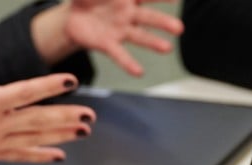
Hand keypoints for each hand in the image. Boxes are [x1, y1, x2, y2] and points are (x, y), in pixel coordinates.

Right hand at [0, 28, 95, 164]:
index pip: (24, 93)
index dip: (49, 86)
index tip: (69, 82)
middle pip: (38, 120)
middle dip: (66, 117)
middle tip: (89, 115)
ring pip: (36, 139)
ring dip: (62, 136)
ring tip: (83, 131)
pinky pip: (23, 157)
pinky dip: (42, 156)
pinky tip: (59, 156)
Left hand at [34, 0, 183, 75]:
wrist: (72, 18)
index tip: (177, 0)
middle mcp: (128, 14)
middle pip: (148, 18)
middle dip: (163, 22)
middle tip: (179, 28)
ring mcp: (120, 30)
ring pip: (139, 36)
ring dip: (153, 42)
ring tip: (167, 48)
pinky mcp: (108, 44)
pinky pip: (119, 54)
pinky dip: (128, 63)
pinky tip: (138, 72)